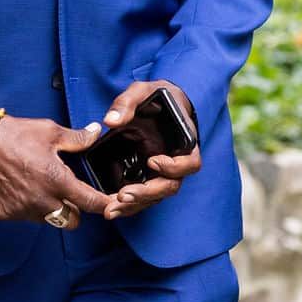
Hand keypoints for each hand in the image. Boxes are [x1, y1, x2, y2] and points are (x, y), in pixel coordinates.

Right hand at [0, 113, 112, 228]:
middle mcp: (41, 201)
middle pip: (71, 221)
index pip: (90, 202)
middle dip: (75, 210)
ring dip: (50, 209)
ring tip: (41, 186)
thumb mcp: (50, 131)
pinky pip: (24, 217)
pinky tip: (20, 188)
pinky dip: (27, 207)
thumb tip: (95, 133)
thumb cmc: (15, 135)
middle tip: (68, 193)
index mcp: (57, 181)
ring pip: (48, 220)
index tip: (111, 205)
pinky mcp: (5, 214)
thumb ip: (77, 139)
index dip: (104, 205)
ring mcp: (22, 210)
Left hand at [99, 80, 201, 220]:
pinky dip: (128, 205)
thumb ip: (127, 103)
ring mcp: (162, 172)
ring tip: (111, 210)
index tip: (152, 161)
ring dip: (135, 204)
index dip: (174, 167)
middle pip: (170, 186)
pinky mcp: (148, 176)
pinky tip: (110, 209)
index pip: (191, 163)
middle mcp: (176, 161)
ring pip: (155, 196)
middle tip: (123, 195)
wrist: (158, 103)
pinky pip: (143, 196)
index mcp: (184, 142)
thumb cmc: (156, 97)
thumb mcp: (142, 91)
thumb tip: (110, 121)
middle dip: (147, 193)